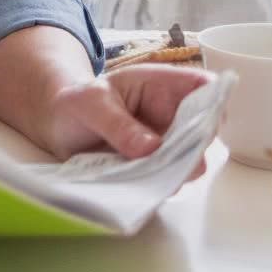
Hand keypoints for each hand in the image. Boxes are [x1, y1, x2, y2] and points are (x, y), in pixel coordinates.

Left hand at [44, 63, 215, 179]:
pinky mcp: (155, 167)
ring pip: (190, 160)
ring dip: (176, 171)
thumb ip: (118, 124)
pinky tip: (142, 186)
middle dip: (194, 148)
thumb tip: (151, 148)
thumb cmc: (77, 102)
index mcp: (160, 86)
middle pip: (204, 130)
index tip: (205, 126)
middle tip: (170, 160)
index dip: (214, 103)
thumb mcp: (90, 104)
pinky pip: (168, 179)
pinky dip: (159, 185)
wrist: (58, 126)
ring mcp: (166, 143)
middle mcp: (170, 115)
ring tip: (151, 175)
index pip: (203, 86)